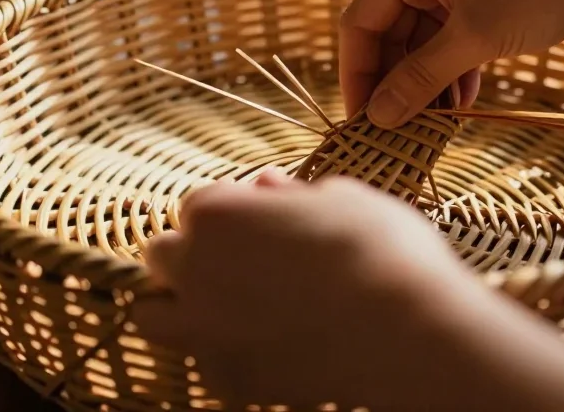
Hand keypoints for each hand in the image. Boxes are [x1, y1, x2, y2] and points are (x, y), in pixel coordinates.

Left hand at [129, 171, 484, 409]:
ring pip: (154, 316)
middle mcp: (195, 269)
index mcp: (217, 213)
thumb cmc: (380, 248)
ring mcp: (204, 330)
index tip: (260, 221)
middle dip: (193, 255)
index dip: (231, 211)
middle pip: (163, 255)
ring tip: (226, 306)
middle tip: (243, 263)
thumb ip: (290, 193)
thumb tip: (266, 185)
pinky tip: (262, 344)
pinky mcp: (227, 379)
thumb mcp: (341, 198)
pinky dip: (220, 352)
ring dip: (179, 306)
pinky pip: (201, 361)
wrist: (409, 331)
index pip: (196, 205)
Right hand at [340, 0, 563, 126]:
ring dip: (424, 79)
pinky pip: (446, 34)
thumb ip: (421, 79)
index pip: (361, 20)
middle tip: (396, 128)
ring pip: (418, 37)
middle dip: (394, 80)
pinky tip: (461, 102)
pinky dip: (449, 67)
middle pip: (387, 30)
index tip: (361, 120)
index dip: (358, 73)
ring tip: (432, 122)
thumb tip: (379, 117)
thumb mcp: (475, 39)